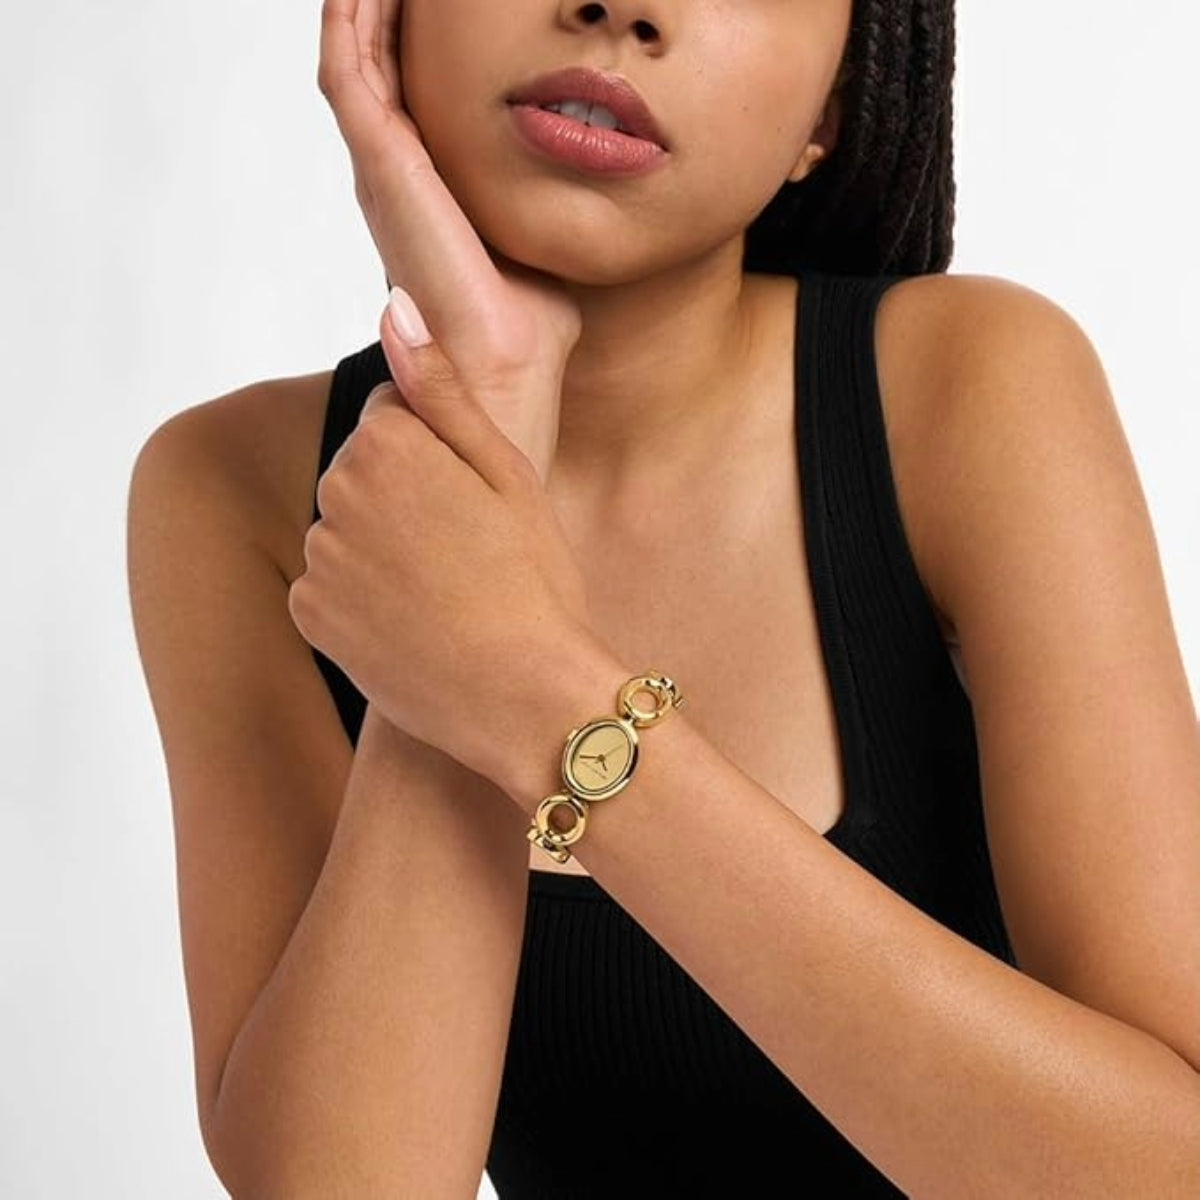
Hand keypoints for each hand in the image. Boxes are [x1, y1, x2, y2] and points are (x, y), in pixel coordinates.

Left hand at [287, 290, 597, 791]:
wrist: (524, 699)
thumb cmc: (534, 581)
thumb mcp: (507, 472)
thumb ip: (441, 386)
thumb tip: (395, 306)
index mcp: (386, 444)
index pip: (393, 419)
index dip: (441, 458)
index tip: (476, 505)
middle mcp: (334, 492)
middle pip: (363, 473)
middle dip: (405, 499)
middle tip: (468, 552)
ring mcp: (318, 558)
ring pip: (347, 530)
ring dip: (382, 549)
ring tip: (446, 593)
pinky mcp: (310, 616)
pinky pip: (329, 586)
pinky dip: (360, 600)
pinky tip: (414, 623)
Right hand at [317, 0, 581, 484]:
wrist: (504, 367)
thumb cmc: (526, 326)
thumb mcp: (539, 240)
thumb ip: (543, 204)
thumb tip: (586, 181)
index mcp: (426, 193)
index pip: (409, 97)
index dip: (414, 43)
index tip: (443, 4)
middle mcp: (392, 177)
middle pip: (374, 68)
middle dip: (383, 11)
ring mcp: (380, 171)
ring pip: (352, 59)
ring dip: (363, 6)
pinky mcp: (379, 166)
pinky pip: (347, 70)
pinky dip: (351, 20)